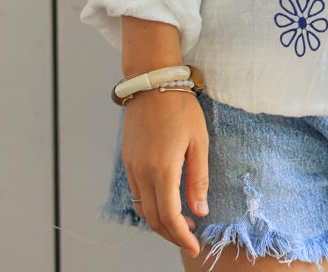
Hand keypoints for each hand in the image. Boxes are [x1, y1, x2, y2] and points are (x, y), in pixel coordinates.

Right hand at [122, 89, 209, 257]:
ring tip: (181, 221)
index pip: (170, 216)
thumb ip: (198, 178)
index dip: (182, 236)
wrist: (152, 82)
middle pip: (153, 219)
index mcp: (163, 169)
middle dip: (172, 234)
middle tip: (190, 237)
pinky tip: (165, 201)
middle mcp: (142, 172)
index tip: (195, 245)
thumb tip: (200, 210)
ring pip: (142, 209)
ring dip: (160, 222)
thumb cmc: (180, 107)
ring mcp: (132, 167)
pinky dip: (150, 206)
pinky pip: (136, 193)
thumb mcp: (198, 140)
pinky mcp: (127, 160)